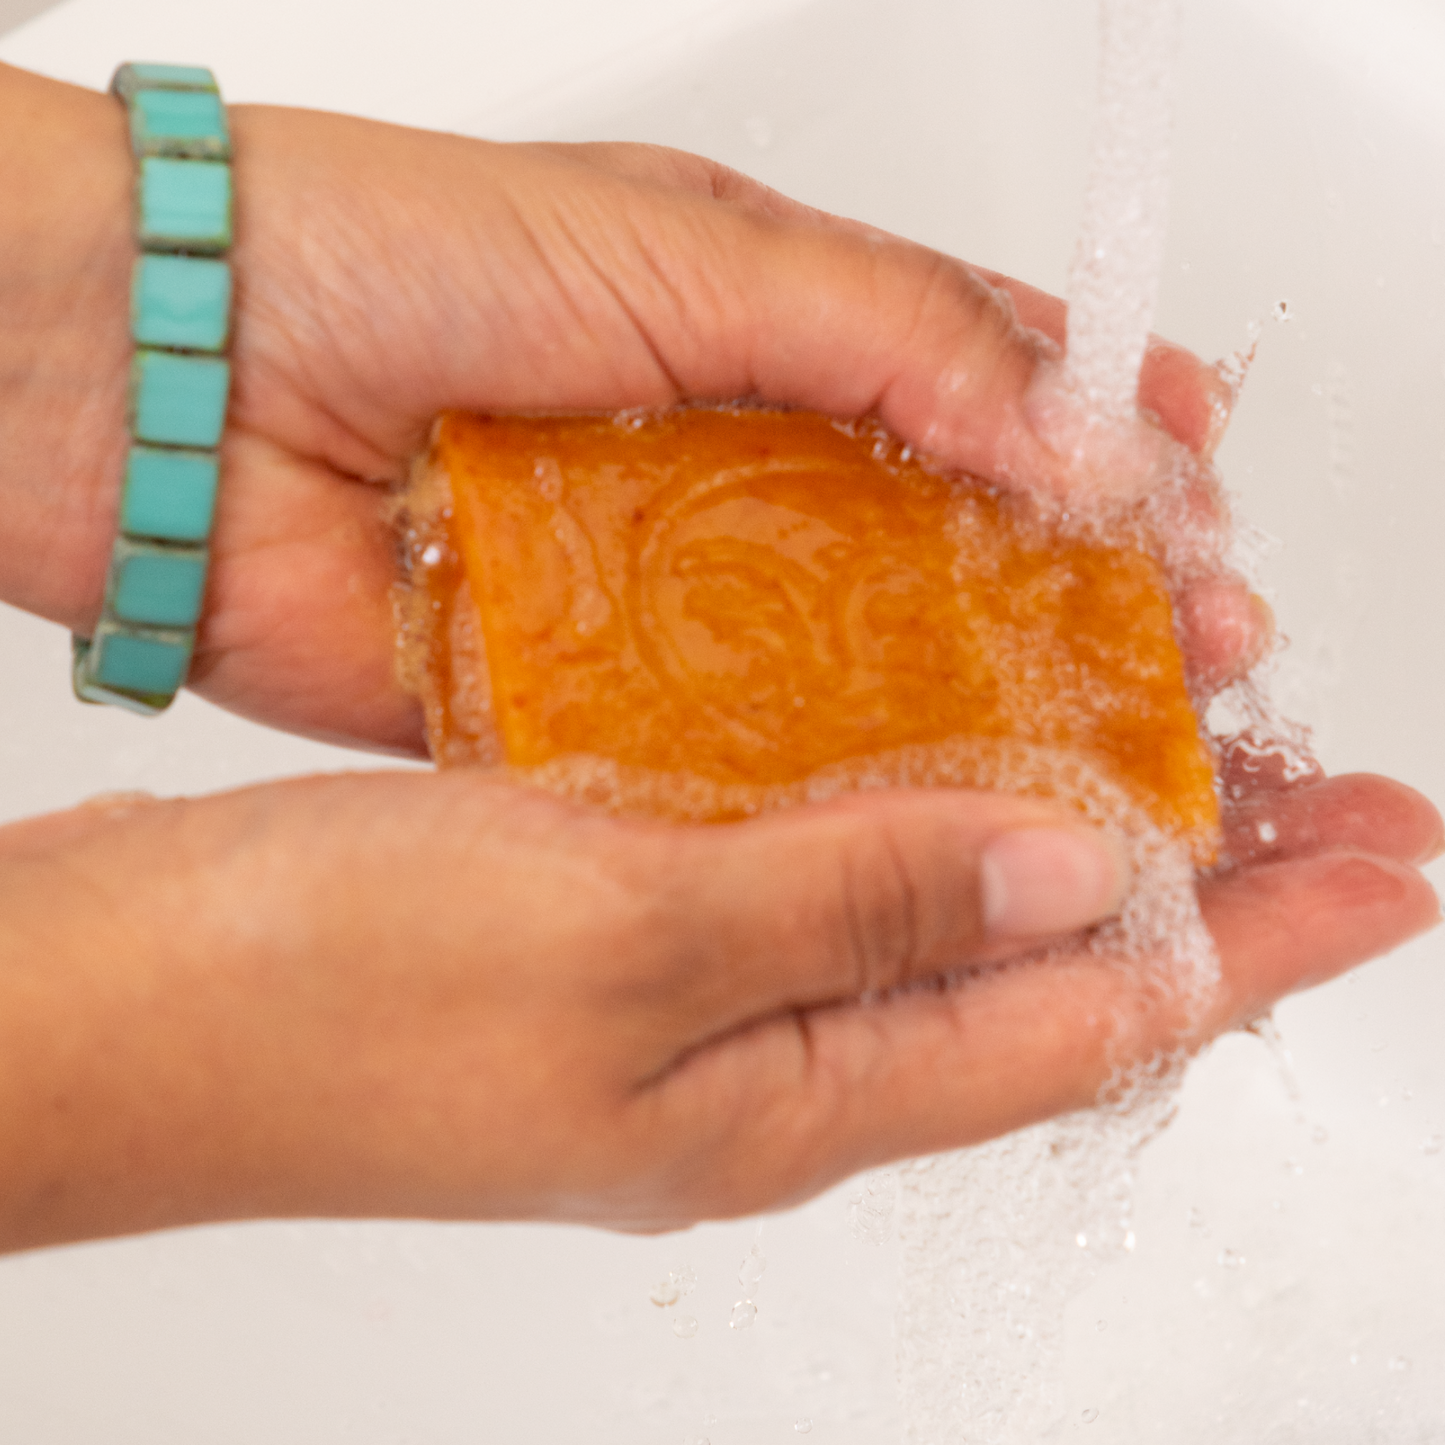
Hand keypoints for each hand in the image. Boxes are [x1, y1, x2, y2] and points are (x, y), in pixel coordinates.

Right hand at [0, 764, 1434, 1251]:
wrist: (123, 1006)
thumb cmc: (327, 1003)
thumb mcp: (624, 947)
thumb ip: (861, 907)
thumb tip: (1084, 873)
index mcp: (787, 1096)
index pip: (1092, 1021)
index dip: (1266, 944)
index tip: (1398, 864)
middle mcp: (766, 1047)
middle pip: (1044, 963)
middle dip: (1215, 884)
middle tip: (1346, 797)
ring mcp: (695, 974)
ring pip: (940, 892)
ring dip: (1071, 817)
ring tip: (1187, 736)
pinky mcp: (625, 902)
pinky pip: (820, 843)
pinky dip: (914, 782)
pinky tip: (946, 720)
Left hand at [3, 66, 1262, 752]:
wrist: (164, 380)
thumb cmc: (392, 255)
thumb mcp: (685, 249)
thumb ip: (890, 336)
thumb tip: (1073, 429)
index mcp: (761, 333)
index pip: (975, 385)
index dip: (1100, 438)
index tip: (1201, 494)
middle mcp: (726, 474)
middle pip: (935, 549)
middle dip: (1072, 596)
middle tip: (1190, 646)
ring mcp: (662, 599)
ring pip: (846, 669)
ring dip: (970, 710)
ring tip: (1099, 750)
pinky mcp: (582, 705)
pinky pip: (721, 764)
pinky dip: (809, 792)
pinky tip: (921, 818)